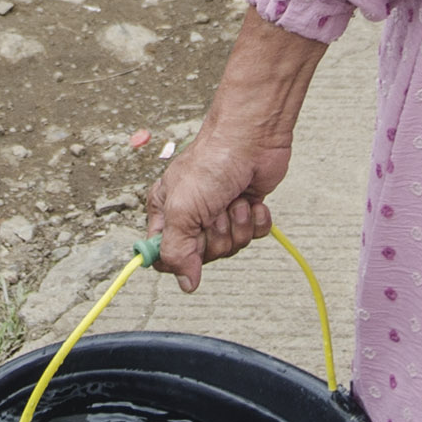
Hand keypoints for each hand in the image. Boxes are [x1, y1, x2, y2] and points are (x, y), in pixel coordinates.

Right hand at [145, 12, 323, 292]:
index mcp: (166, 213)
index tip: (191, 246)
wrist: (252, 137)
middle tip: (217, 211)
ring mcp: (220, 212)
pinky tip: (252, 200)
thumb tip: (186, 284)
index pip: (164, 256)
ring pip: (231, 246)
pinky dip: (257, 219)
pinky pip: (254, 235)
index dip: (180, 258)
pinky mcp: (246, 209)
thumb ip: (177, 251)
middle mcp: (191, 215)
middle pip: (202, 256)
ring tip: (235, 200)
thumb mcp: (182, 210)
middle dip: (216, 235)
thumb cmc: (211, 164)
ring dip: (238, 224)